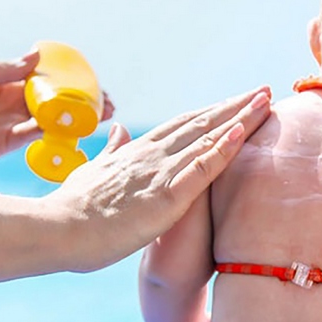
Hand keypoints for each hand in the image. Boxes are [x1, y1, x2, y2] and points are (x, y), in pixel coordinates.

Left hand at [0, 50, 114, 160]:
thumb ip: (6, 69)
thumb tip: (37, 57)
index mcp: (6, 83)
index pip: (47, 82)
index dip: (69, 81)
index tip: (92, 81)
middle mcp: (11, 105)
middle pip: (54, 103)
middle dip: (80, 103)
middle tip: (105, 104)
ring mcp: (7, 126)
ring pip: (47, 122)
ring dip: (71, 119)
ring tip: (95, 116)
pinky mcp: (0, 145)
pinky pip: (30, 138)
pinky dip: (49, 133)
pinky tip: (67, 127)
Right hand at [50, 86, 271, 271]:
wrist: (55, 231)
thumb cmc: (73, 209)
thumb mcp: (94, 173)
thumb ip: (111, 150)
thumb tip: (120, 128)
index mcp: (138, 153)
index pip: (183, 125)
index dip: (212, 111)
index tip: (236, 99)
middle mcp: (152, 155)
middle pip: (202, 123)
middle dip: (235, 106)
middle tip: (265, 89)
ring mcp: (159, 173)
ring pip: (208, 139)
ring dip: (240, 118)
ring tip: (266, 101)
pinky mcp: (165, 197)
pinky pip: (201, 169)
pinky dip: (224, 149)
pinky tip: (243, 133)